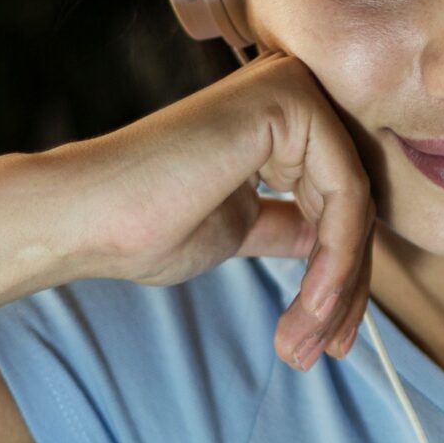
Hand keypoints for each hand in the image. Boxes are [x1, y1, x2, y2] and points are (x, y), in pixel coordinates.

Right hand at [32, 49, 373, 368]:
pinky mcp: (290, 100)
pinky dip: (337, 259)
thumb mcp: (238, 228)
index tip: (330, 342)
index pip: (336, 202)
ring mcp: (289, 89)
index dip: (341, 278)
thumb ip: (289, 224)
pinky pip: (346, 193)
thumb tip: (336, 243)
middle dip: (345, 290)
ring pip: (356, 206)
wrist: (87, 219)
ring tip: (304, 343)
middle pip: (353, 205)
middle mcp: (286, 92)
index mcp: (274, 120)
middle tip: (325, 353)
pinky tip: (311, 305)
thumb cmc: (143, 227)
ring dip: (339, 288)